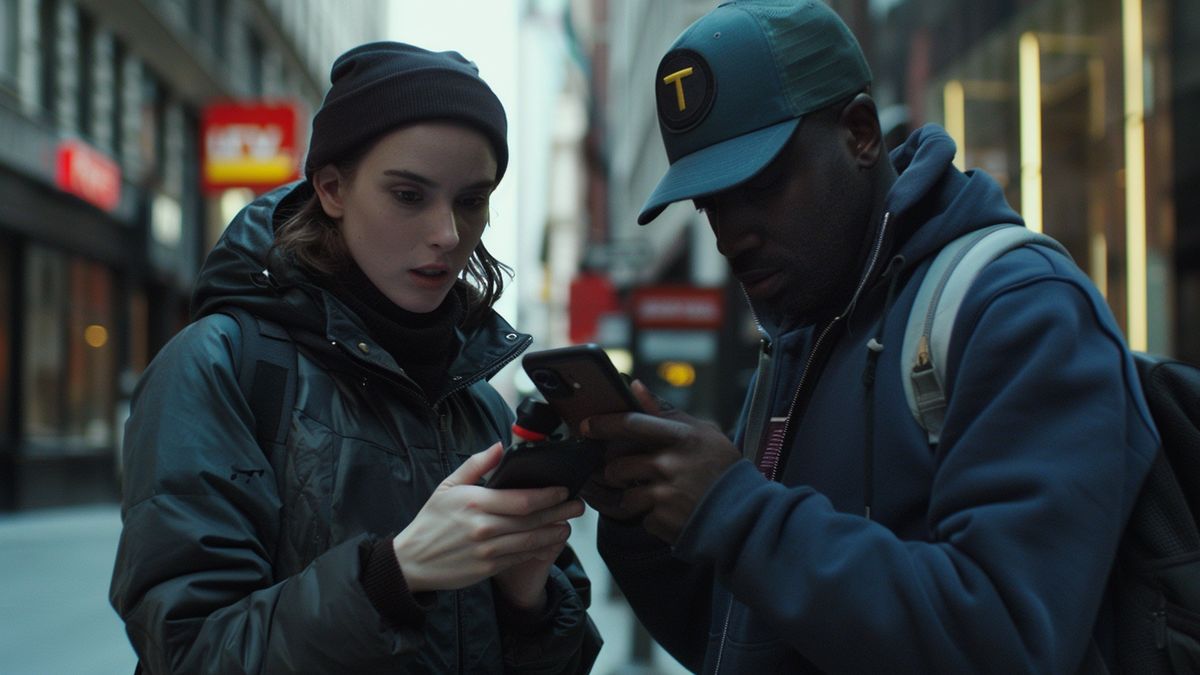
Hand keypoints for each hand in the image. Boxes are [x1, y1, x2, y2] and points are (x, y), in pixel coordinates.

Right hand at [392, 443, 584, 596]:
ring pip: (531, 541)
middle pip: (533, 520)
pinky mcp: (488, 568)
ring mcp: (487, 550)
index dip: (548, 495)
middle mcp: (484, 527)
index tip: (563, 489)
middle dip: (560, 512)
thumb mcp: (448, 486)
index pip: (522, 499)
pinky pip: (521, 558)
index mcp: (476, 502)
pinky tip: (550, 543)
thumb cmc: (431, 521)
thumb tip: (500, 445)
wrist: (412, 561)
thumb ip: (476, 464)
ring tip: (569, 525)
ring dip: (555, 532)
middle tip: (578, 506)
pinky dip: (539, 550)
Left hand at [580, 381, 740, 543]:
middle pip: (619, 465)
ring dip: (631, 496)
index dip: (603, 424)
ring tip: (651, 495)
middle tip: (623, 472)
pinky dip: (651, 516)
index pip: (631, 424)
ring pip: (626, 495)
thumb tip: (635, 386)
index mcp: (681, 438)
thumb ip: (664, 411)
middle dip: (615, 471)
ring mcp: (665, 495)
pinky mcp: (663, 521)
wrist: (745, 514)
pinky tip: (670, 511)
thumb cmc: (722, 469)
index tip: (586, 426)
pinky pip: (642, 517)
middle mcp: (670, 465)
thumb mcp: (701, 432)